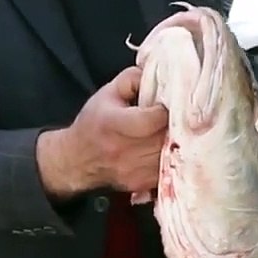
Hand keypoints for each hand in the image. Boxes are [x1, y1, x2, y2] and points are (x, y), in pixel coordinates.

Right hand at [54, 67, 169, 196]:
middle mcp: (124, 151)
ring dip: (177, 142)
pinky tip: (170, 147)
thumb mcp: (108, 92)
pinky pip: (168, 170)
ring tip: (176, 131)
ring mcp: (134, 170)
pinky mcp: (141, 183)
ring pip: (171, 155)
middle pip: (166, 137)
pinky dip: (173, 158)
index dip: (167, 109)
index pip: (154, 119)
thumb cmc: (94, 122)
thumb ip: (133, 79)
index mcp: (114, 124)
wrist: (76, 160)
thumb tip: (157, 74)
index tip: (168, 103)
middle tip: (180, 116)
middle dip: (177, 125)